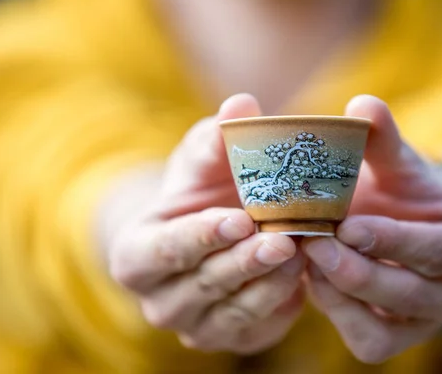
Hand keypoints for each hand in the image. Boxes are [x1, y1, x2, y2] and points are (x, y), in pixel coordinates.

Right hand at [107, 94, 305, 353]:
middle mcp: (157, 300)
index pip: (165, 250)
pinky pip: (257, 327)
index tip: (239, 218)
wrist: (210, 232)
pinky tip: (306, 276)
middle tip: (283, 238)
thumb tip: (242, 102)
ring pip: (233, 311)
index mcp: (135, 255)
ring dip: (270, 282)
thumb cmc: (201, 191)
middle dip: (245, 261)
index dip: (201, 236)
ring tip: (303, 252)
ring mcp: (194, 326)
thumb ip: (216, 137)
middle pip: (203, 283)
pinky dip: (282, 303)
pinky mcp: (230, 338)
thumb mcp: (202, 161)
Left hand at [302, 95, 441, 362]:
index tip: (348, 225)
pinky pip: (367, 342)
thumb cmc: (410, 194)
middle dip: (358, 271)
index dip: (394, 240)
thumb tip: (362, 104)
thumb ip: (384, 140)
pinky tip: (313, 278)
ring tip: (305, 257)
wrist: (408, 228)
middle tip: (312, 243)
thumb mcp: (402, 166)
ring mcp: (432, 326)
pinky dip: (336, 314)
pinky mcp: (398, 342)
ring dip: (340, 295)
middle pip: (413, 296)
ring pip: (386, 329)